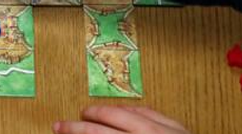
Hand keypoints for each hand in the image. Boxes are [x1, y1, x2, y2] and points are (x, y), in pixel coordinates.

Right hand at [54, 105, 191, 133]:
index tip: (59, 130)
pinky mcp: (182, 130)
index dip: (75, 131)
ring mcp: (169, 131)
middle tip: (66, 123)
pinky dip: (135, 109)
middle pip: (109, 122)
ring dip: (107, 111)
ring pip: (130, 112)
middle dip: (83, 121)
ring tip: (92, 113)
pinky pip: (153, 112)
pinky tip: (128, 110)